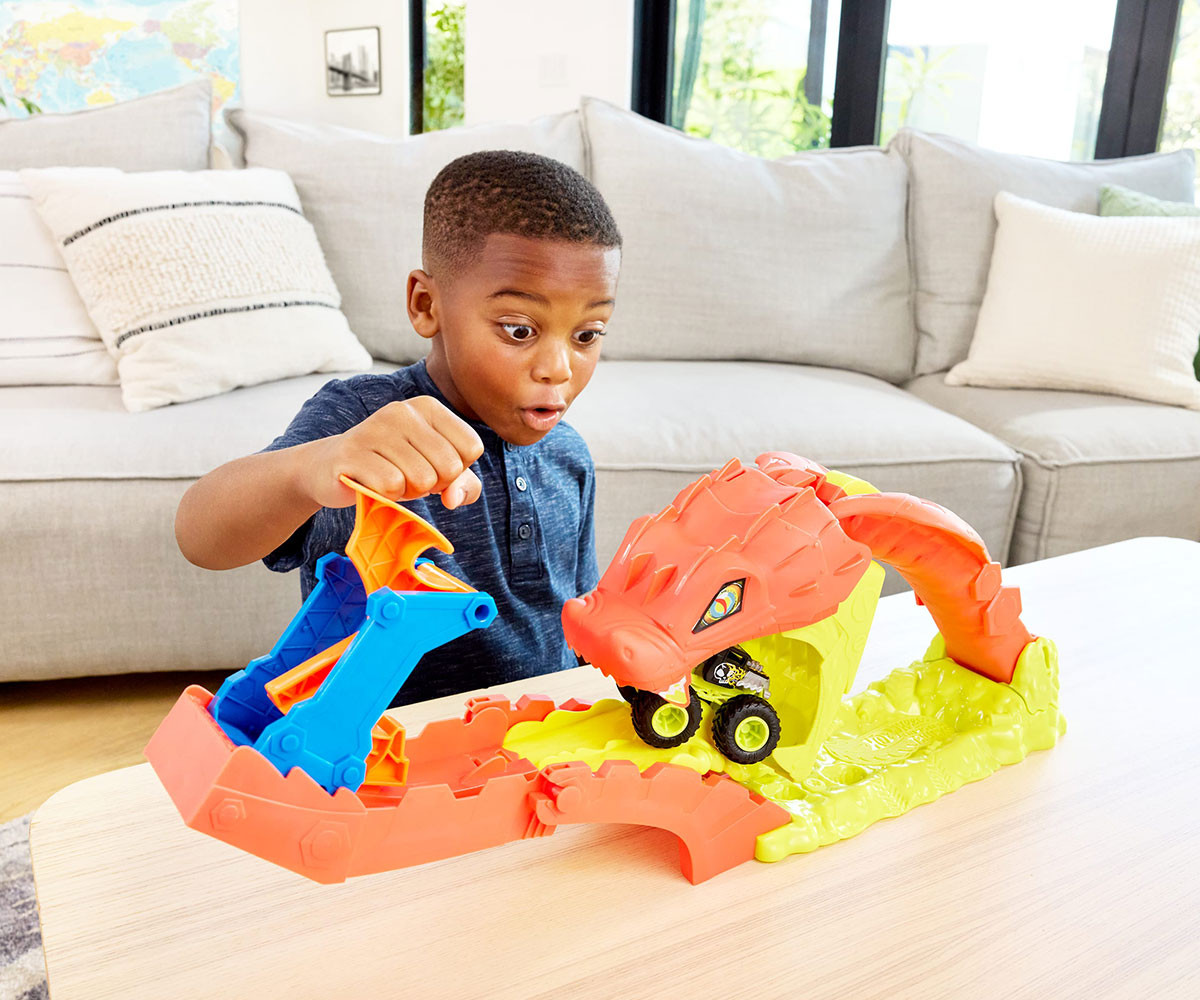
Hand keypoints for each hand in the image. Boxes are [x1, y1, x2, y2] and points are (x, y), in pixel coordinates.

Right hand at [304, 396, 484, 508]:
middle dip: (432, 485)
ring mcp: (375, 428)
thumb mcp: (436, 473)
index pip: (472, 447)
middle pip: (449, 467)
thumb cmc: (392, 468)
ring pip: (422, 479)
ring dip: (408, 492)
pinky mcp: (352, 452)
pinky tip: (372, 484)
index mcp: (428, 407)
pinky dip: (387, 496)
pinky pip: (392, 486)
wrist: (331, 470)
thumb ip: (463, 485)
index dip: (456, 470)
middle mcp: (403, 411)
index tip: (430, 467)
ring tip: (388, 479)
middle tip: (407, 476)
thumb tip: (454, 498)